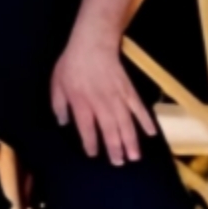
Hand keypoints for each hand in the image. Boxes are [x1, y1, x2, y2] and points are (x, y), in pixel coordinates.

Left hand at [51, 34, 155, 164]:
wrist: (93, 45)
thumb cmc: (71, 64)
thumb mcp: (56, 83)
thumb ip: (59, 105)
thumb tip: (63, 123)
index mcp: (81, 103)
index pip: (87, 129)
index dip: (91, 143)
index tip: (94, 155)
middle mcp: (101, 104)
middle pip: (110, 131)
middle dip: (115, 149)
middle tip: (119, 163)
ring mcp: (118, 98)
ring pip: (126, 124)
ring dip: (131, 142)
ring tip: (135, 157)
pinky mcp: (129, 91)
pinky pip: (139, 109)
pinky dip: (146, 122)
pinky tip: (151, 134)